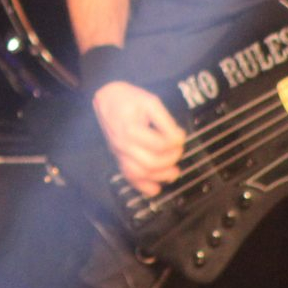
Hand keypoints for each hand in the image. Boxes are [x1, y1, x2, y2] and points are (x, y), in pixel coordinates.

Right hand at [91, 81, 185, 196]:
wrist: (107, 100)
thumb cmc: (130, 99)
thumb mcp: (150, 101)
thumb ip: (165, 120)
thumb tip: (178, 138)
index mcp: (131, 129)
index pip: (158, 144)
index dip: (175, 142)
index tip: (181, 134)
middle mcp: (123, 145)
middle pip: (150, 163)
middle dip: (171, 159)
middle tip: (178, 150)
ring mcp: (119, 154)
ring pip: (140, 174)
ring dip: (160, 176)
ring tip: (174, 171)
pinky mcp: (119, 159)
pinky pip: (129, 178)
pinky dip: (143, 187)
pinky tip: (156, 187)